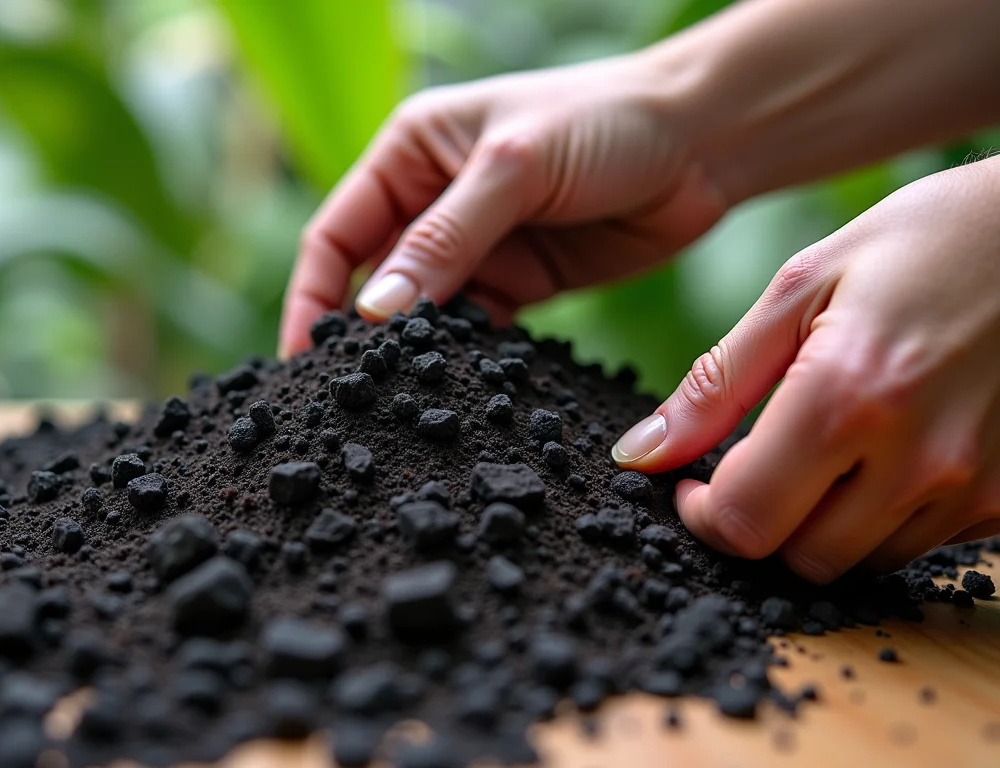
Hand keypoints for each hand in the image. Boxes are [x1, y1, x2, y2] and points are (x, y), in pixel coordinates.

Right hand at [278, 53, 728, 356]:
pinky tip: (460, 394)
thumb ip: (445, 240)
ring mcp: (477, 247)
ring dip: (413, 356)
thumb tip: (373, 312)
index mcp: (410, 153)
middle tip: (339, 400)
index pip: (336, 233)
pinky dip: (467, 361)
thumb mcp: (513, 169)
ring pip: (424, 315)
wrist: (704, 140)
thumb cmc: (603, 121)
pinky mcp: (519, 284)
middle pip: (372, 281)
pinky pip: (476, 332)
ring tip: (397, 408)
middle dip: (356, 337)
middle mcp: (432, 201)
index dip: (312, 296)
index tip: (301, 359)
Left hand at [614, 157, 999, 582]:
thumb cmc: (923, 240)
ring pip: (862, 561)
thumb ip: (715, 383)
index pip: (744, 521)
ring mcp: (975, 488)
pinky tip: (885, 453)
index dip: (702, 512)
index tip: (695, 480)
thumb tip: (641, 454)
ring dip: (823, 523)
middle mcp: (918, 461)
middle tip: (755, 462)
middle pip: (800, 557)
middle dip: (761, 520)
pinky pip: (922, 545)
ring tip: (827, 448)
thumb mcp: (800, 288)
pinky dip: (885, 517)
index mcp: (846, 399)